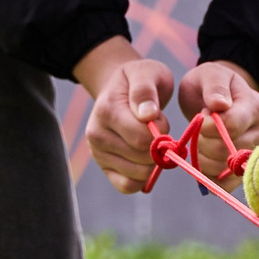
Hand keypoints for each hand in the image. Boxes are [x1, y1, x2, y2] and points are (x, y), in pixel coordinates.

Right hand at [75, 39, 173, 193]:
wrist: (120, 88)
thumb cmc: (138, 79)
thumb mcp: (145, 72)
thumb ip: (145, 90)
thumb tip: (147, 115)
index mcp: (106, 111)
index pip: (142, 138)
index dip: (162, 132)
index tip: (160, 118)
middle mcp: (96, 135)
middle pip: (142, 158)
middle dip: (160, 147)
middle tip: (158, 130)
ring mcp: (98, 154)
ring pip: (138, 174)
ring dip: (154, 162)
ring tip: (150, 141)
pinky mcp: (104, 168)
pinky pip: (126, 186)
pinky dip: (142, 179)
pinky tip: (147, 161)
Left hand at [178, 60, 258, 183]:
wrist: (218, 100)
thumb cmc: (212, 86)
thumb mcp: (210, 74)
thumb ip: (215, 86)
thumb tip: (219, 105)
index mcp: (255, 106)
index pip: (232, 126)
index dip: (207, 126)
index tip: (200, 117)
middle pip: (226, 151)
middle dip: (203, 142)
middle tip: (200, 129)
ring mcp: (255, 153)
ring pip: (224, 170)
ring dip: (202, 160)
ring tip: (202, 142)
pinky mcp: (245, 170)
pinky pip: (226, 185)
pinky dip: (208, 177)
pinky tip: (204, 161)